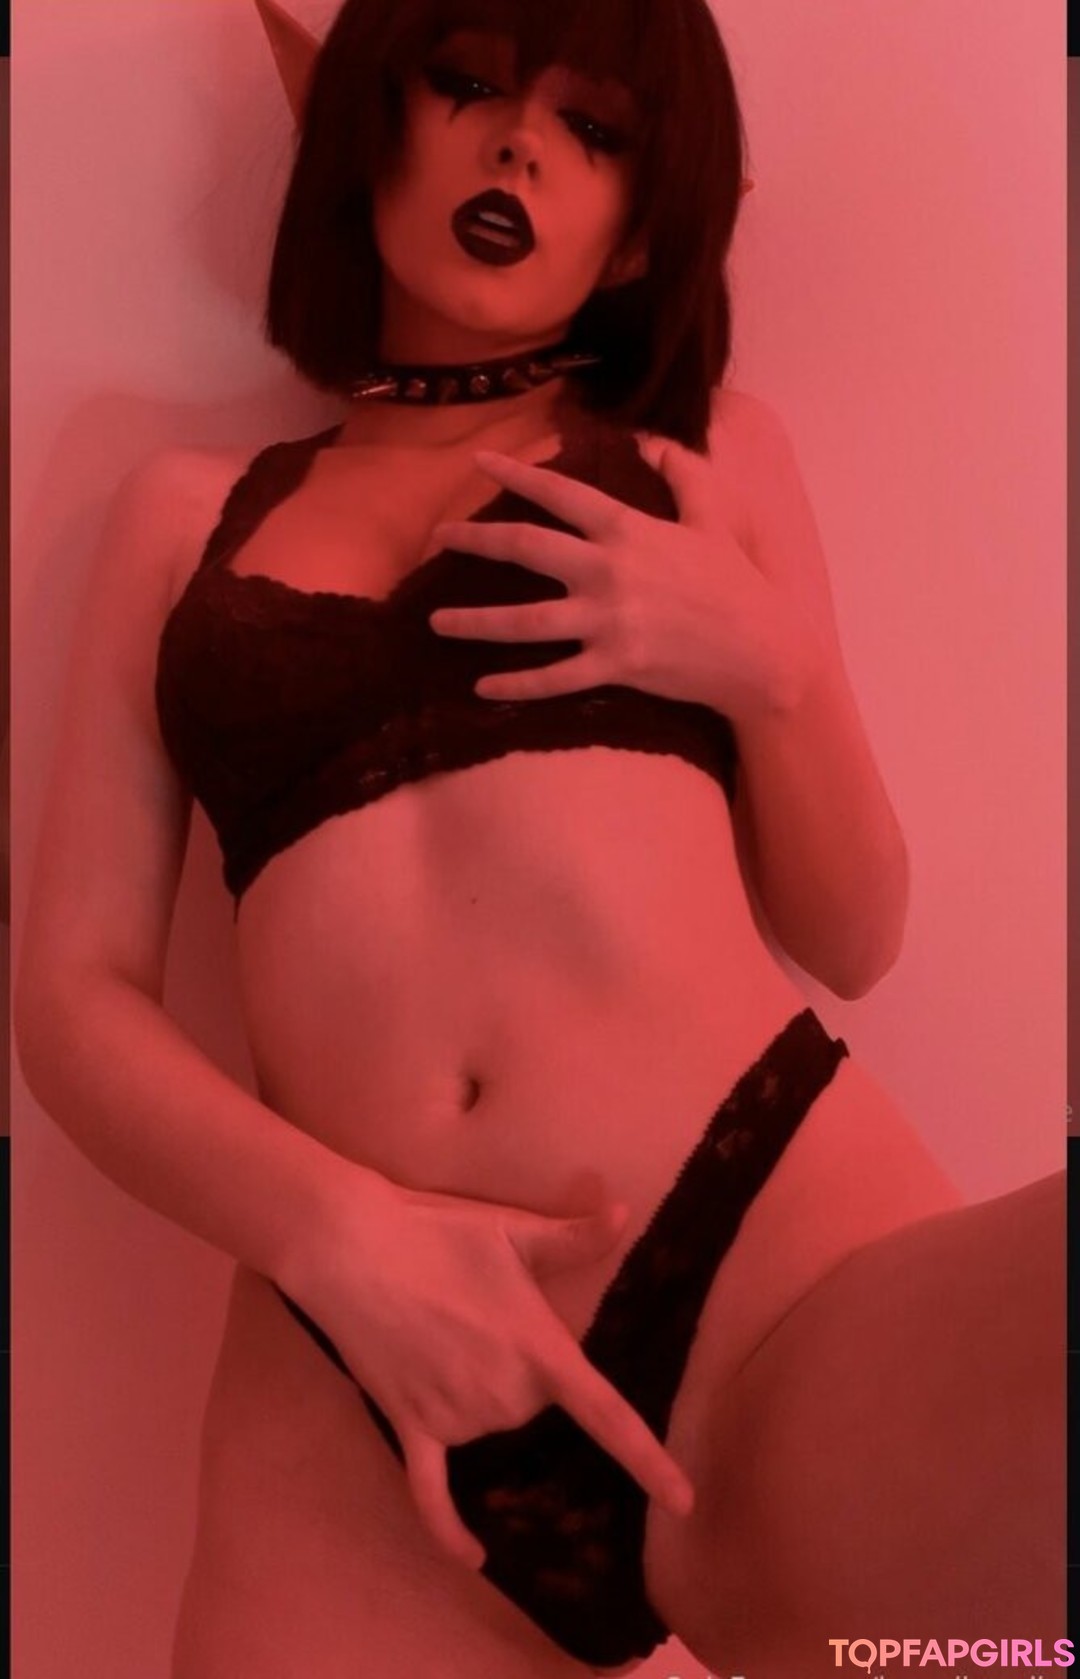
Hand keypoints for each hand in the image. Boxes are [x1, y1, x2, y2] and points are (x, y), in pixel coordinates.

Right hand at [290, 1179, 694, 1569]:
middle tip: (478, 1310)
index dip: (649, 1461)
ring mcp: (454, 1416)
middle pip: (534, 1407)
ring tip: (443, 1330)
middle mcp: (504, 1395)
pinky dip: (450, 1528)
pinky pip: (432, 1494)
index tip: (685, 1503)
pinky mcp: (409, 1427)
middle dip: (517, 1369)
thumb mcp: (514, 1228)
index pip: (608, 1416)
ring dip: (478, 1397)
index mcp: (539, 1350)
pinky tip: (474, 1558)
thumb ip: (575, 1236)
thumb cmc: (438, 1232)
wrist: (351, 1247)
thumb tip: (626, 1213)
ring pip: (490, 1428)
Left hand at [428, 436, 822, 722]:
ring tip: (436, 621)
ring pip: (523, 622)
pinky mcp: (614, 666)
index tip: (477, 463)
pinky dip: (514, 685)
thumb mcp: (714, 517)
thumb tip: (653, 443)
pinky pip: (552, 678)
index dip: (514, 474)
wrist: (762, 651)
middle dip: (473, 541)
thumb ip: (683, 473)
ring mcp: (608, 622)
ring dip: (473, 622)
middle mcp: (607, 571)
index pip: (558, 493)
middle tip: (437, 538)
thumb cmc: (737, 583)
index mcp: (627, 530)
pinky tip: (481, 687)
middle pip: (523, 549)